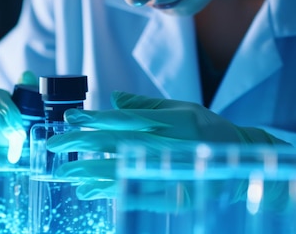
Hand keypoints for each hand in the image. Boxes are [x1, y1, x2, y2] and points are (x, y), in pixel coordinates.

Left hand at [46, 91, 285, 202]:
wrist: (243, 164)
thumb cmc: (210, 131)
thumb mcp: (183, 109)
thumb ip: (147, 106)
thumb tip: (114, 99)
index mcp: (172, 120)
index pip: (125, 118)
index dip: (94, 118)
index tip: (69, 118)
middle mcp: (171, 144)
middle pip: (116, 144)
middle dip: (81, 146)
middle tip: (52, 147)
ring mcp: (173, 172)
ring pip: (121, 171)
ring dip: (88, 172)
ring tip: (64, 173)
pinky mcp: (176, 197)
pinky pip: (136, 195)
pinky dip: (110, 193)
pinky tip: (88, 192)